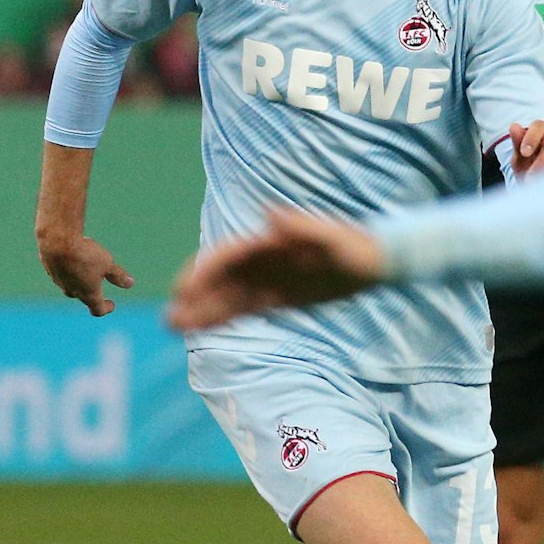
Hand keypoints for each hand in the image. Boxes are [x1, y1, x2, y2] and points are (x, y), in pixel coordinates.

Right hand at [38, 230, 134, 316]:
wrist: (58, 242)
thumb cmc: (86, 254)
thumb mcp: (108, 264)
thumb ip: (118, 276)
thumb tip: (130, 284)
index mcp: (89, 294)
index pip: (98, 309)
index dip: (106, 308)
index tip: (111, 304)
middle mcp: (73, 291)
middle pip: (84, 297)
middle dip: (92, 294)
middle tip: (98, 288)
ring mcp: (59, 281)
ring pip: (70, 286)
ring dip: (79, 281)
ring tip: (85, 270)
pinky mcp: (50, 269)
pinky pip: (60, 273)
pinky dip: (67, 270)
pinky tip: (70, 258)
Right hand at [167, 209, 385, 330]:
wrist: (374, 261)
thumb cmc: (355, 247)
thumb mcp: (333, 238)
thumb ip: (302, 228)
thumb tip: (271, 217)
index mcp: (270, 244)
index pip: (229, 257)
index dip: (205, 271)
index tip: (185, 288)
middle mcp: (263, 262)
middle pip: (221, 280)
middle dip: (194, 297)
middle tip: (168, 317)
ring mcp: (268, 280)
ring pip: (227, 297)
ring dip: (201, 311)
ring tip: (173, 326)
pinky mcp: (277, 298)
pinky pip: (243, 309)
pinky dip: (222, 317)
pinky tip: (201, 327)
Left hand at [507, 119, 543, 176]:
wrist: (540, 189)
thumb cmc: (529, 169)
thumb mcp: (519, 159)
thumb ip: (517, 142)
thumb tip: (513, 126)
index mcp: (542, 132)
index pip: (539, 126)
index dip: (531, 138)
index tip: (524, 153)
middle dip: (541, 162)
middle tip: (531, 179)